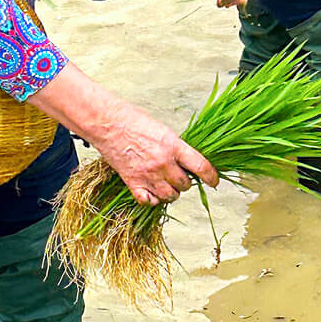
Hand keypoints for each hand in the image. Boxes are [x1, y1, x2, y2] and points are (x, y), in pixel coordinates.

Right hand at [92, 98, 217, 206]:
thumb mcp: (162, 130)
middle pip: (186, 185)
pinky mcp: (133, 182)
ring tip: (167, 184)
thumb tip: (185, 161)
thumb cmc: (132, 120)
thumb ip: (175, 147)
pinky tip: (152, 191)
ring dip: (172, 192)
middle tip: (180, 175)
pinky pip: (149, 201)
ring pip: (170, 196)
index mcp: (173, 146)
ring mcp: (148, 175)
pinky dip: (152, 199)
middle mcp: (163, 163)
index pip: (201, 167)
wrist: (107, 123)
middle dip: (186, 182)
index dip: (211, 177)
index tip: (214, 181)